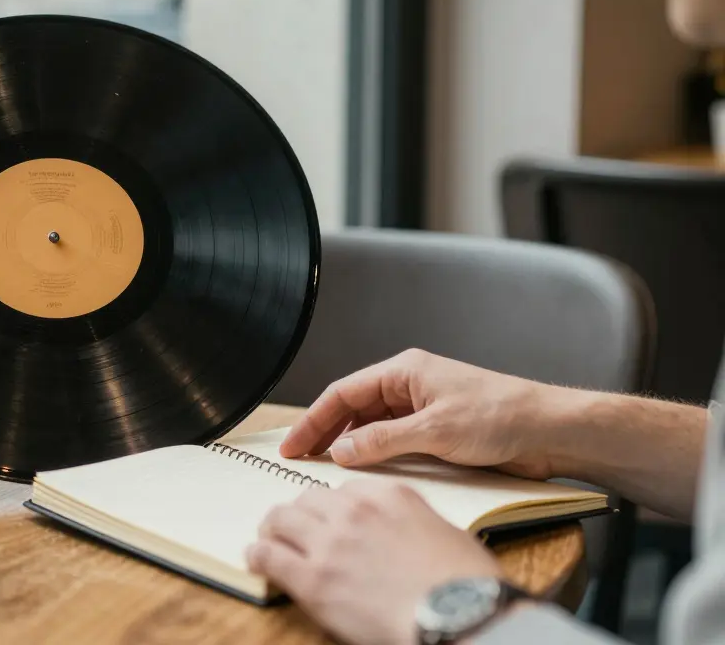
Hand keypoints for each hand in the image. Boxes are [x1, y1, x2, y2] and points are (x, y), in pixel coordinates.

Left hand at [247, 480, 505, 644]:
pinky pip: (269, 557)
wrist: (461, 617)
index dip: (333, 507)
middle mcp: (354, 511)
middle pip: (308, 499)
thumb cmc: (466, 586)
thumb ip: (411, 522)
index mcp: (389, 496)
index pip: (345, 489)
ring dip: (274, 529)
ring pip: (281, 520)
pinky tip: (256, 559)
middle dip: (300, 513)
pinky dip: (258, 556)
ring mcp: (329, 543)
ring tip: (269, 538)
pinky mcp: (312, 579)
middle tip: (294, 526)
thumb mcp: (445, 533)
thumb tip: (399, 534)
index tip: (329, 517)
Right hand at [278, 349, 581, 479]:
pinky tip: (365, 473)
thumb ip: (382, 441)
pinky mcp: (437, 430)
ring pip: (371, 426)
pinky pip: (393, 440)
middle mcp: (410, 386)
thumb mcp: (434, 431)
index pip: (343, 393)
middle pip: (353, 408)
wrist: (552, 431)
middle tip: (299, 460)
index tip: (292, 445)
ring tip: (325, 470)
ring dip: (349, 446)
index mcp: (404, 371)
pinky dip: (375, 455)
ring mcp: (423, 408)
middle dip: (325, 433)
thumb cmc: (502, 417)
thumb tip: (340, 452)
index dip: (313, 420)